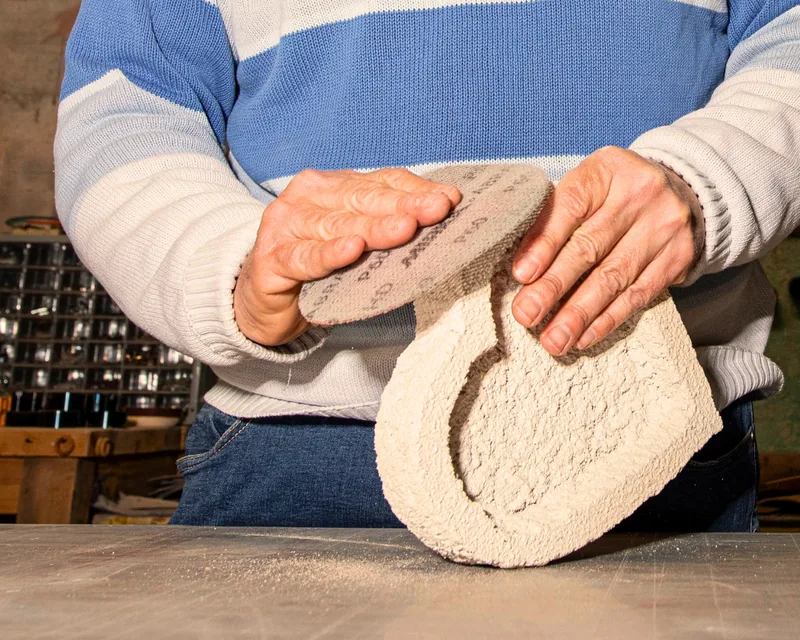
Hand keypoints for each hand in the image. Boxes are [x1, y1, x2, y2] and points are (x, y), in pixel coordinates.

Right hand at [234, 167, 461, 345]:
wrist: (263, 300)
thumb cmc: (316, 266)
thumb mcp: (354, 241)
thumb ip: (386, 225)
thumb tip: (440, 211)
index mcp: (330, 186)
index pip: (378, 183)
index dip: (413, 189)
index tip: (449, 200)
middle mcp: (306, 198)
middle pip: (361, 200)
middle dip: (403, 205)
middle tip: (436, 211)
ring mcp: (285, 226)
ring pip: (338, 226)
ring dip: (374, 228)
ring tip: (405, 228)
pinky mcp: (272, 260)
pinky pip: (305, 257)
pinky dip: (329, 254)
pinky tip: (352, 250)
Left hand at [511, 146, 702, 355]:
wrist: (682, 189)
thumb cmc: (614, 194)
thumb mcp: (587, 186)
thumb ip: (556, 216)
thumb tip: (523, 270)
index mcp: (607, 170)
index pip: (570, 206)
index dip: (544, 243)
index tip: (522, 275)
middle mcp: (640, 194)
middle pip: (589, 247)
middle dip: (553, 286)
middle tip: (526, 314)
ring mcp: (663, 226)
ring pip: (613, 278)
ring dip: (578, 314)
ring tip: (553, 339)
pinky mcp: (678, 257)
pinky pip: (637, 295)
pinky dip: (607, 319)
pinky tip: (583, 336)